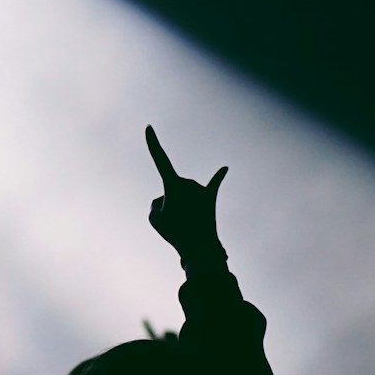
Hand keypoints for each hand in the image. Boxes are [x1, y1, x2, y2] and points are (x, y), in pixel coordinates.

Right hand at [145, 125, 228, 259]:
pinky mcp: (210, 197)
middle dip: (168, 203)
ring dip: (180, 207)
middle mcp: (188, 181)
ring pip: (182, 195)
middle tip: (175, 221)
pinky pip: (213, 184)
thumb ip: (156, 203)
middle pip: (169, 189)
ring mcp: (200, 189)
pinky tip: (225, 169)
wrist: (200, 248)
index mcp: (173, 183)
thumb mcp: (153, 217)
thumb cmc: (174, 232)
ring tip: (186, 222)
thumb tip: (170, 198)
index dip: (153, 142)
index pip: (160, 158)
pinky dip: (218, 176)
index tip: (149, 127)